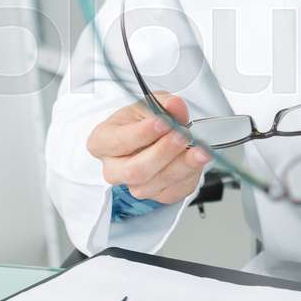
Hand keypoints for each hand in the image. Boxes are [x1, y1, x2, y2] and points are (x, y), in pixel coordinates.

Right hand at [86, 93, 211, 202]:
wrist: (153, 137)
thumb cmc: (142, 121)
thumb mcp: (150, 103)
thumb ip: (163, 104)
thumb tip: (174, 106)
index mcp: (102, 142)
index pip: (118, 141)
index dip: (142, 133)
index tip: (163, 122)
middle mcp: (113, 168)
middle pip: (135, 170)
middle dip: (163, 153)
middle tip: (182, 136)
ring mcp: (133, 186)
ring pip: (155, 185)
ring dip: (181, 166)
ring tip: (198, 149)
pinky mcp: (155, 196)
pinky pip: (172, 193)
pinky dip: (188, 177)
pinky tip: (196, 161)